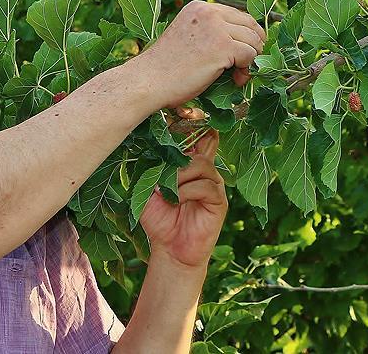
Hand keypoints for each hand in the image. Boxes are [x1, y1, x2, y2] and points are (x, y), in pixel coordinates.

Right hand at [135, 1, 264, 109]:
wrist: (148, 81)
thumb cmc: (165, 67)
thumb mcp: (188, 38)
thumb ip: (210, 33)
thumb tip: (242, 42)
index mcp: (199, 7)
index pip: (236, 14)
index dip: (245, 34)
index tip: (243, 52)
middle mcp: (209, 12)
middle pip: (249, 24)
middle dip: (254, 45)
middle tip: (247, 65)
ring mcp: (217, 28)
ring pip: (253, 40)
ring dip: (251, 60)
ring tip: (237, 75)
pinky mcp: (223, 46)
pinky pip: (250, 55)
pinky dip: (247, 70)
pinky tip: (236, 79)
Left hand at [139, 129, 226, 267]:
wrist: (169, 249)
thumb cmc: (159, 218)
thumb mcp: (148, 188)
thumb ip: (153, 167)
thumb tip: (155, 146)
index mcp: (189, 163)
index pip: (199, 133)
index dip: (193, 120)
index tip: (176, 116)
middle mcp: (205, 169)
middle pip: (203, 142)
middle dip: (181, 149)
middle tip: (162, 164)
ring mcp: (214, 184)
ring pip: (201, 165)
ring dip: (178, 176)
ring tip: (164, 191)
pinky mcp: (219, 201)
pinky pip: (206, 186)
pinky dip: (186, 191)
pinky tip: (174, 201)